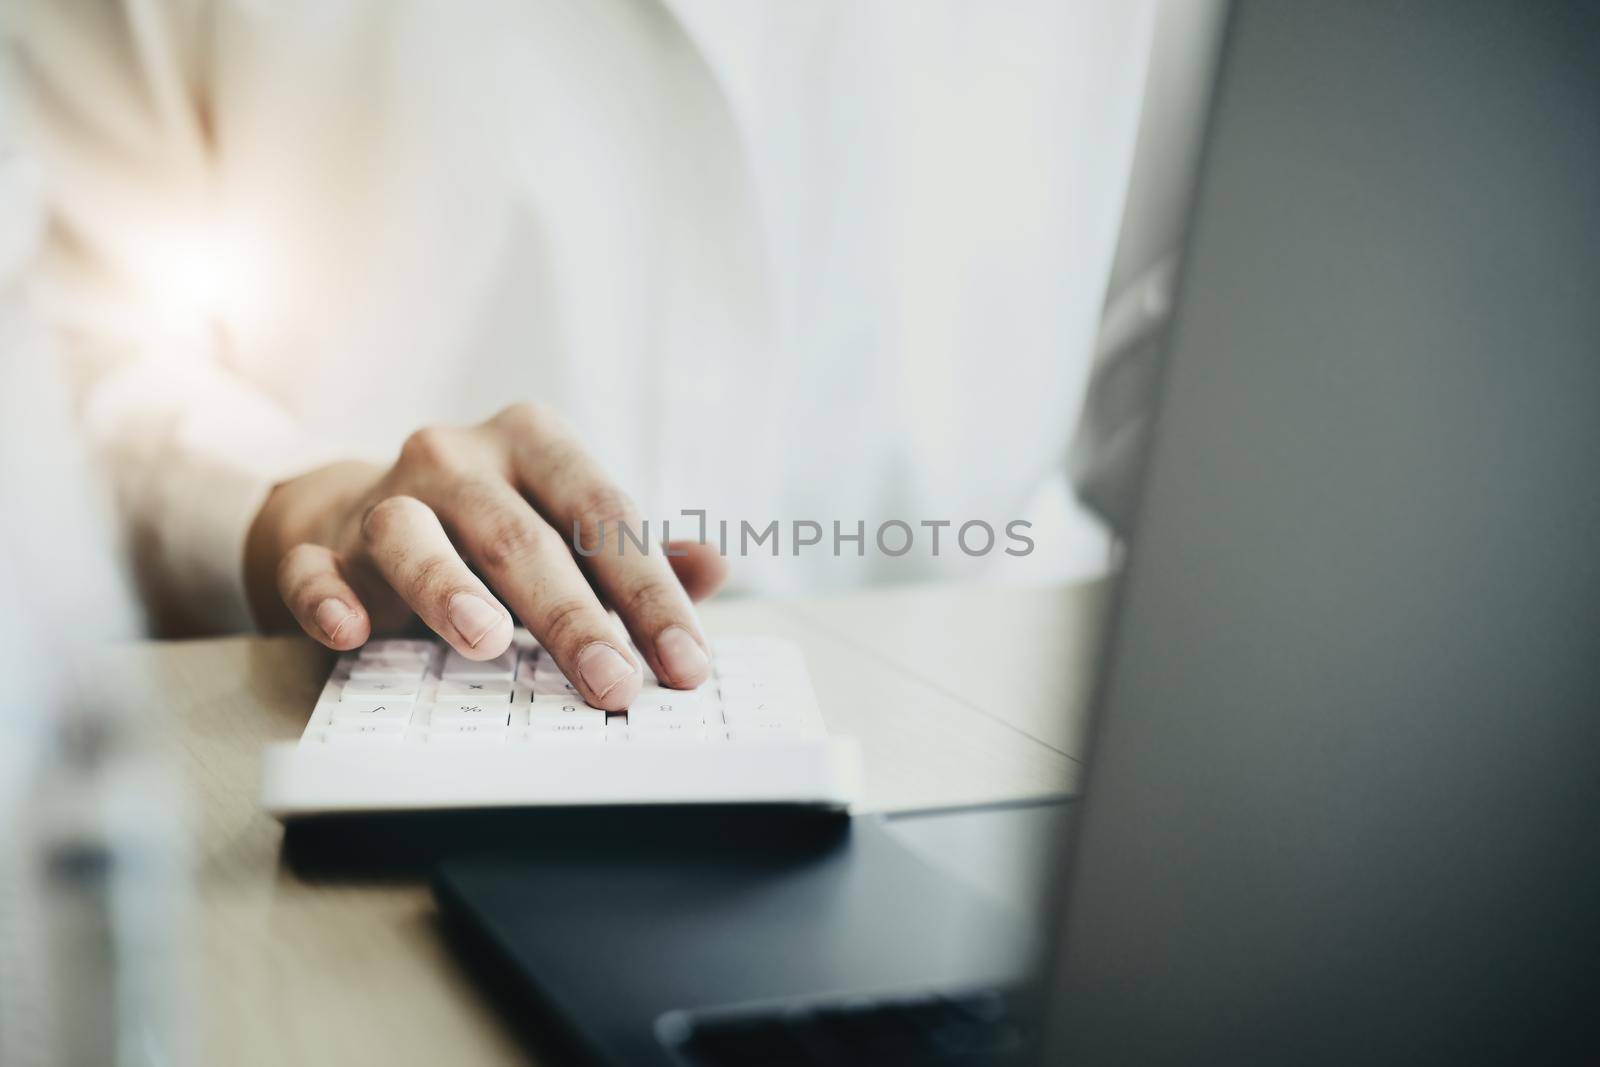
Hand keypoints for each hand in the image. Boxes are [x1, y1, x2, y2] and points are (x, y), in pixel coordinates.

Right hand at [243, 404, 727, 709]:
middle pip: (520, 535)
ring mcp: (383, 498)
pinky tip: (348, 633)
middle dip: (572, 616)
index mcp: (535, 442)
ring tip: (486, 641)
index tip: (686, 666)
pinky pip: (316, 568)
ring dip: (448, 588)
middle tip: (613, 684)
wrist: (364, 514)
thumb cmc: (497, 531)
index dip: (650, 593)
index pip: (605, 514)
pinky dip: (327, 598)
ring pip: (412, 534)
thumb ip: (637, 554)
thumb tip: (713, 567)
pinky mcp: (321, 547)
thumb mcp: (571, 528)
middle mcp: (458, 457)